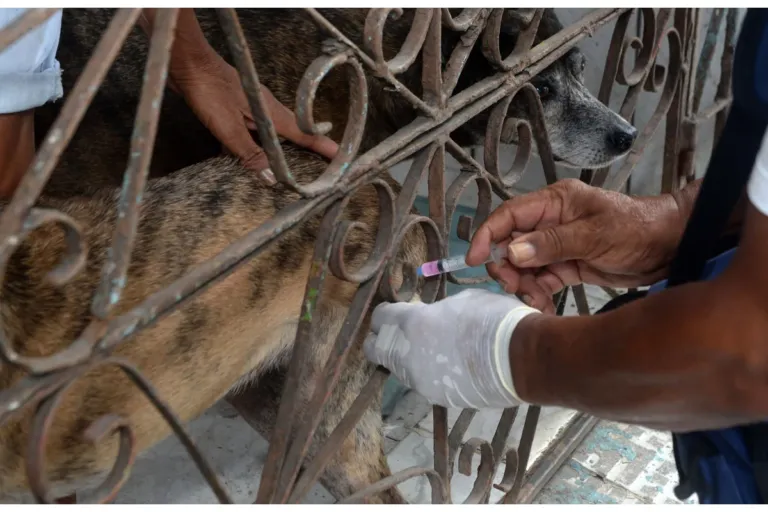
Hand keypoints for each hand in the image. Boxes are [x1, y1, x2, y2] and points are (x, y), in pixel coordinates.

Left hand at [142, 9, 338, 182]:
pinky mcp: (237, 107)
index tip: (339, 157)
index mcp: (272, 115)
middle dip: (309, 148)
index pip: (304, 135)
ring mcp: (253, 107)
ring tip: (288, 165)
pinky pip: (253, 130)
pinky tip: (244, 154)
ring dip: (280, 148)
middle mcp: (267, 110)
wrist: (188, 63)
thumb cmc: (209, 91)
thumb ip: (249, 153)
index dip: (322, 147)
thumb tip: (270, 177)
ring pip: (273, 133)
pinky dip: (254, 143)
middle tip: (322, 163)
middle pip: (294, 134)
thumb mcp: (229, 128)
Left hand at [364, 289, 538, 408]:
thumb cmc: (493, 319)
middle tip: (401, 334)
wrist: (521, 358)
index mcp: (411, 324)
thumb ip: (436, 312)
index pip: (379, 319)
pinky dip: (429, 374)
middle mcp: (407, 355)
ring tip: (431, 350)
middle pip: (376, 349)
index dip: (385, 314)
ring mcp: (420, 381)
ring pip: (398, 369)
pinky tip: (449, 367)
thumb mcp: (461, 301)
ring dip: (406, 358)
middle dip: (383, 340)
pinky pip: (423, 383)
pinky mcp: (438, 398)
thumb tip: (431, 317)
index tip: (394, 312)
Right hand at [466, 179, 683, 312]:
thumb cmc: (636, 228)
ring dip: (523, 284)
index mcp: (554, 203)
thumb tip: (513, 252)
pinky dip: (539, 294)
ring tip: (536, 299)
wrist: (670, 247)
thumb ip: (552, 243)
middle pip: (512, 244)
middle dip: (507, 267)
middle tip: (514, 286)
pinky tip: (544, 306)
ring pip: (525, 266)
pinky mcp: (569, 266)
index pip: (509, 216)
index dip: (487, 235)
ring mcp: (559, 245)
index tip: (475, 259)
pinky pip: (542, 281)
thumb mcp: (594, 234)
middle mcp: (552, 222)